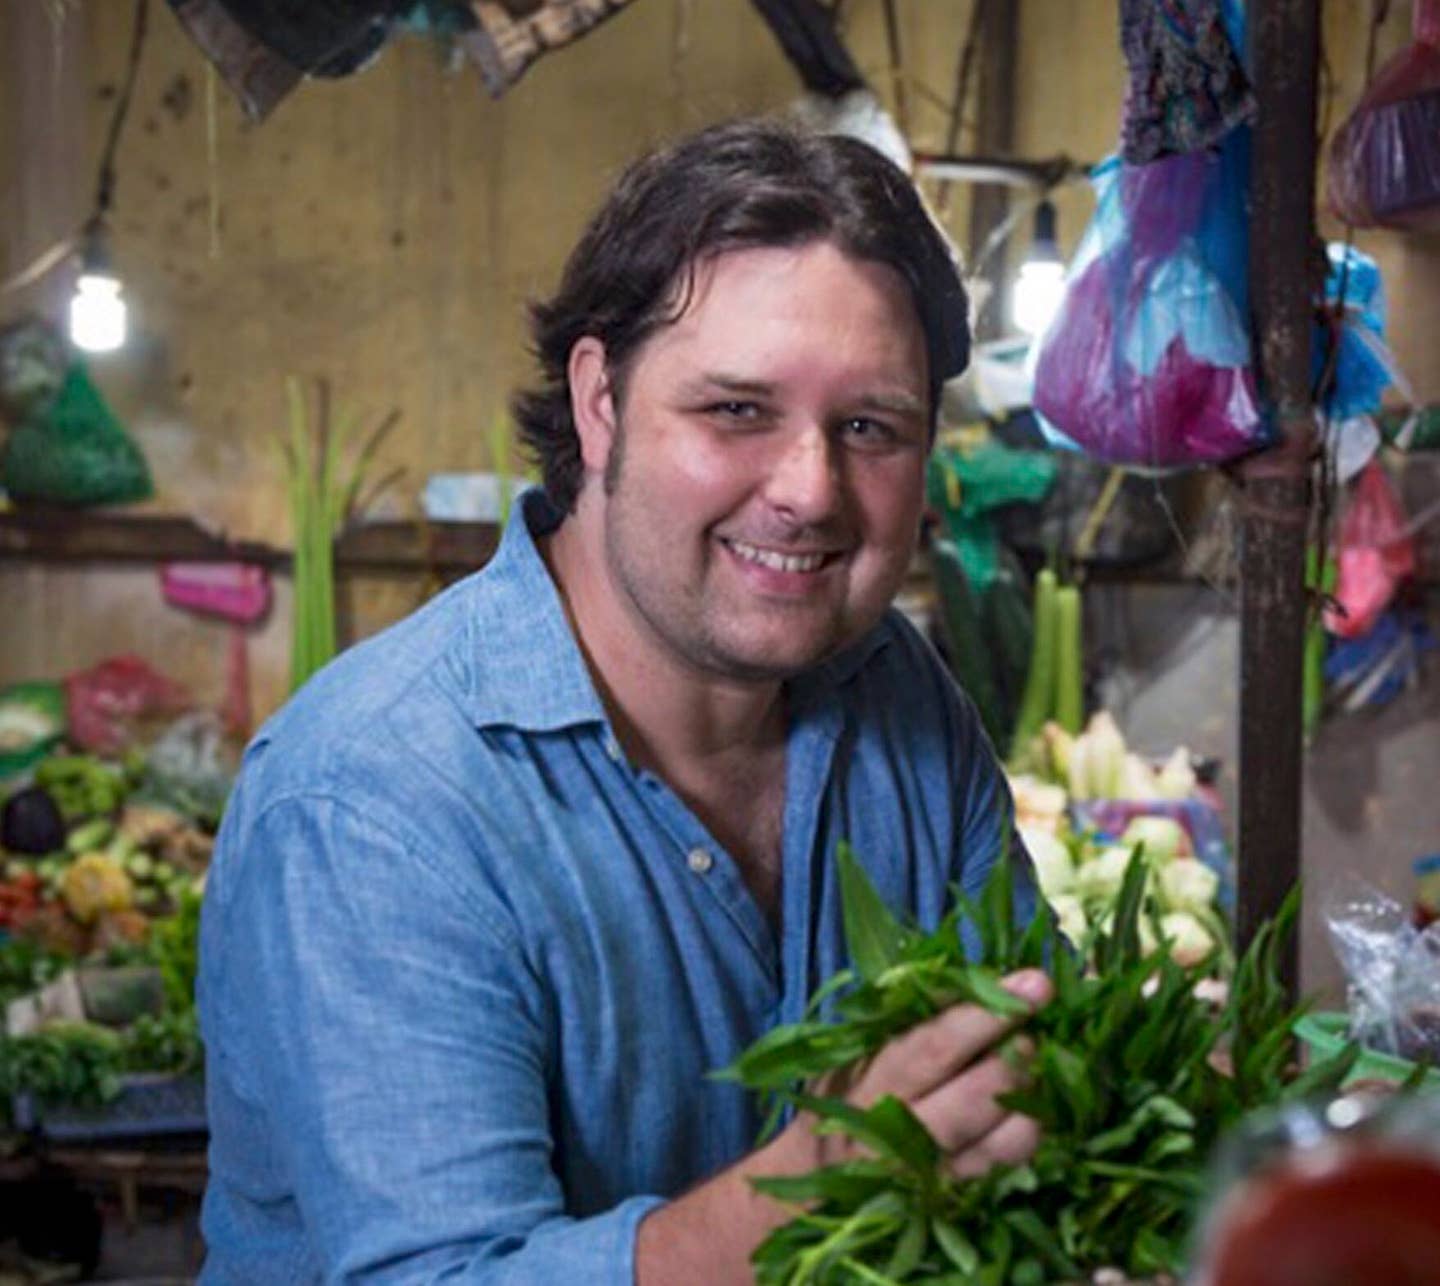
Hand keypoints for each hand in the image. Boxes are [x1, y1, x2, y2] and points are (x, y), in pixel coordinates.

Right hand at [789, 968, 1052, 1179]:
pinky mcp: (957, 1197)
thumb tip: (974, 977)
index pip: (933, 1047)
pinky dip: (1027, 1131)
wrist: (814, 1178)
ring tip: (1033, 1064)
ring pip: (1000, 1142)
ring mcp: (933, 1175)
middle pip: (972, 1099)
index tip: (1030, 984)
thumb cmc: (846, 1091)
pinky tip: (1029, 1103)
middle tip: (1034, 1028)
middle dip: (1015, 1056)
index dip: (985, 1016)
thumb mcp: (855, 1049)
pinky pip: (1006, 1168)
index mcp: (870, 1083)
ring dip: (1029, 1097)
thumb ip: (903, 1017)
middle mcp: (900, 1135)